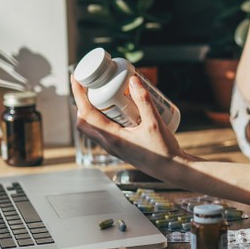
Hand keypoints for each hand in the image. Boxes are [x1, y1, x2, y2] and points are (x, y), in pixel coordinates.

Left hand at [70, 74, 191, 180]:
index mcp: (113, 138)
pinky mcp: (120, 148)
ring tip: (105, 96)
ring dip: (92, 111)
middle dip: (82, 103)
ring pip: (92, 128)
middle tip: (91, 87)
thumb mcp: (155, 123)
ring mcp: (113, 147)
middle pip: (83, 122)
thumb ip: (144, 101)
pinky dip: (103, 118)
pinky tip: (119, 110)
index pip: (86, 114)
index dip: (78, 94)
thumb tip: (133, 80)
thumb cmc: (164, 151)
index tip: (77, 78)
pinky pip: (103, 132)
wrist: (172, 170)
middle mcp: (109, 144)